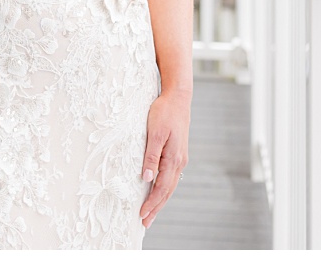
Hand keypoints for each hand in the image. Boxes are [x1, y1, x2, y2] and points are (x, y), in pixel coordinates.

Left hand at [139, 88, 190, 228]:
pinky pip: (170, 177)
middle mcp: (179, 162)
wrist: (177, 97)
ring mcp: (179, 158)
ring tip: (150, 213)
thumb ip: (151, 156)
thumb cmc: (164, 112)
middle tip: (145, 223)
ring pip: (169, 185)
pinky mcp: (177, 153)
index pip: (161, 188)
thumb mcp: (154, 132)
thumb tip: (147, 178)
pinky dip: (163, 188)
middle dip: (156, 208)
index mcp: (174, 159)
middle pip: (167, 191)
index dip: (152, 203)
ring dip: (160, 200)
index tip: (142, 215)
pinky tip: (157, 192)